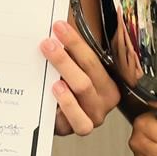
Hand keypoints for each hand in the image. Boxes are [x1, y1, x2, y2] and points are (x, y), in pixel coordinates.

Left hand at [41, 19, 119, 134]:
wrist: (63, 118)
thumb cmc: (70, 89)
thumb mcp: (75, 71)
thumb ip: (70, 54)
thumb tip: (56, 30)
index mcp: (108, 82)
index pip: (93, 58)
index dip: (75, 42)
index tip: (58, 28)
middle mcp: (105, 99)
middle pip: (87, 73)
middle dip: (65, 58)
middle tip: (48, 44)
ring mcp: (94, 116)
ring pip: (84, 92)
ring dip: (67, 75)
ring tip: (51, 69)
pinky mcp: (80, 128)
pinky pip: (79, 121)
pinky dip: (68, 106)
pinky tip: (55, 93)